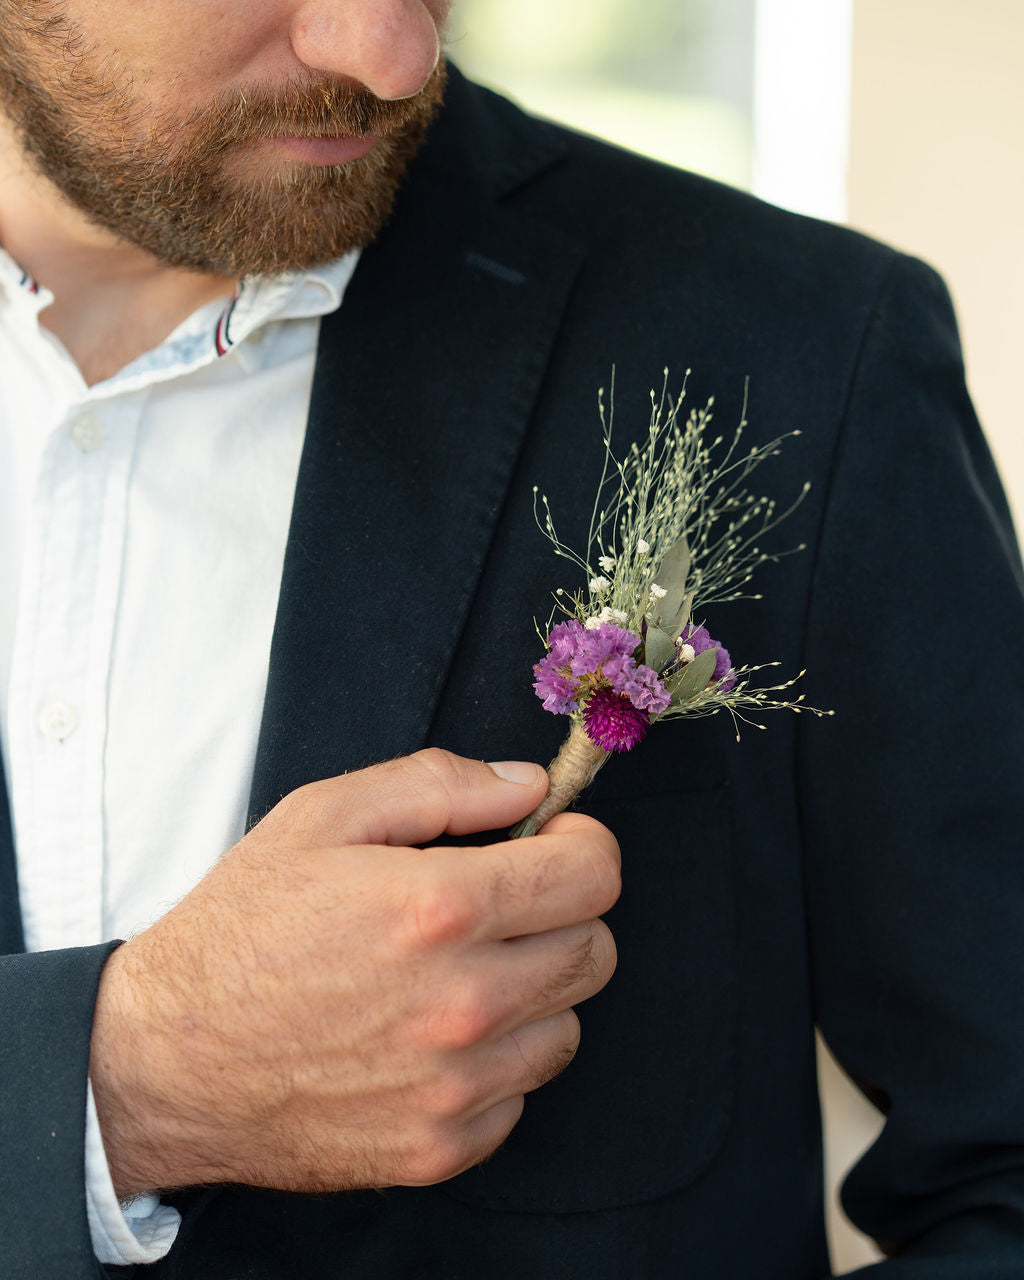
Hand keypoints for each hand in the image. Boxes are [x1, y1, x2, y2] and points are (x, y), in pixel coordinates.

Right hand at [89, 749, 619, 1197]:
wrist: (165, 1059)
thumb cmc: (241, 928)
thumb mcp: (322, 816)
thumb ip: (440, 785)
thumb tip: (529, 785)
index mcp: (439, 908)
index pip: (593, 876)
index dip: (582, 847)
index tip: (554, 844)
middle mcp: (463, 1003)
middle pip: (594, 951)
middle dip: (561, 914)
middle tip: (499, 905)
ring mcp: (455, 1087)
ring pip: (567, 1026)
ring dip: (533, 992)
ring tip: (460, 973)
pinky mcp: (440, 1149)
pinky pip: (519, 1096)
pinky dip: (495, 1063)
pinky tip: (433, 1037)